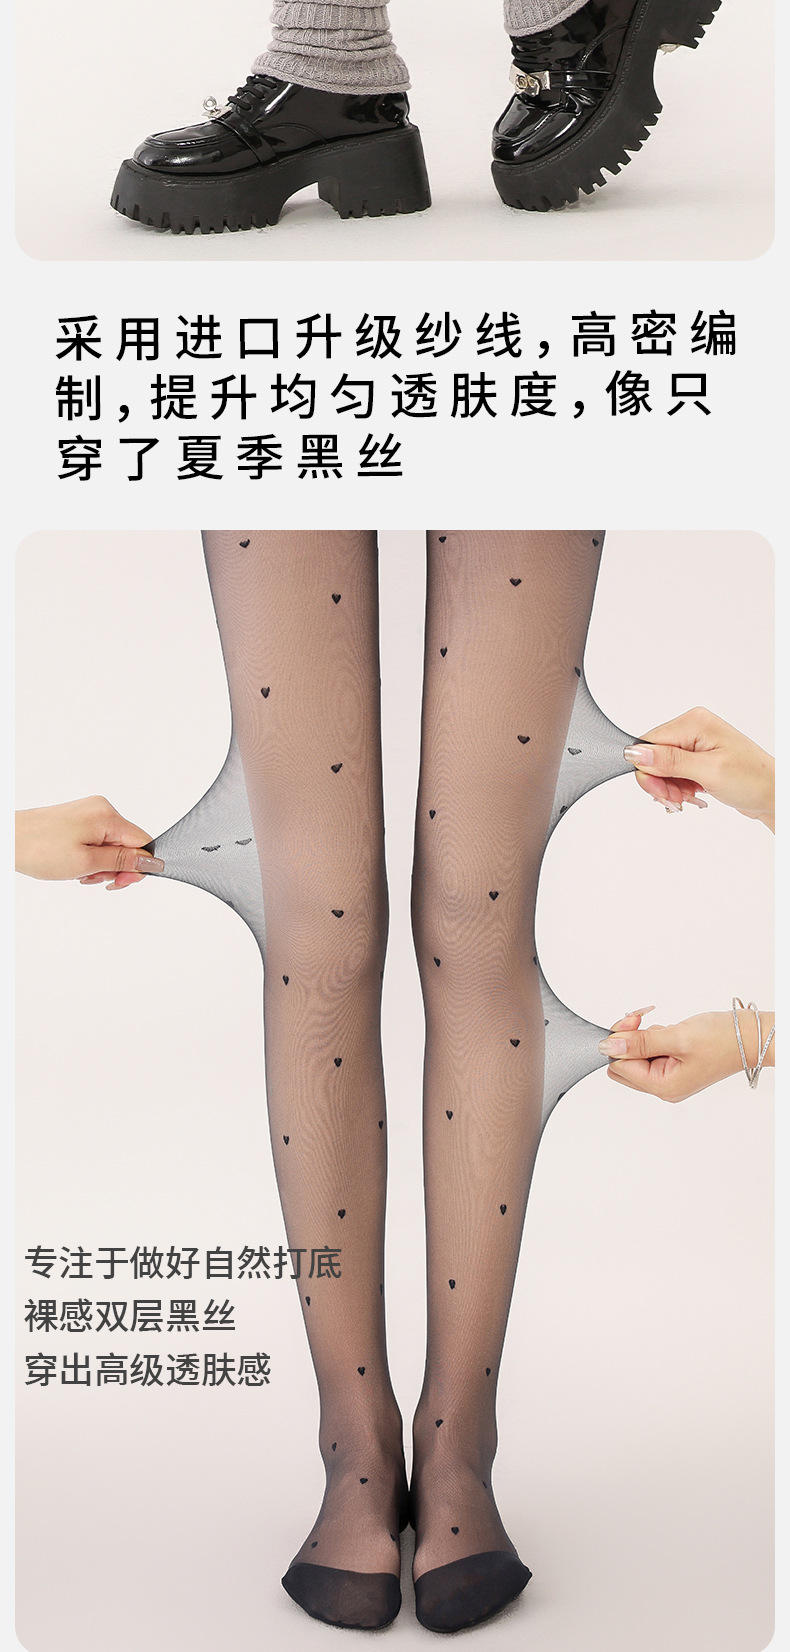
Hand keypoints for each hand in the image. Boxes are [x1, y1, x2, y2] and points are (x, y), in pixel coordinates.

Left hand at [15, 797, 163, 889]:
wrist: (8, 839)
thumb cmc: (39, 849)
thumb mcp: (86, 862)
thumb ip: (122, 861)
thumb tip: (151, 861)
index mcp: (107, 816)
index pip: (143, 842)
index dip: (137, 867)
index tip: (119, 882)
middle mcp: (101, 809)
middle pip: (128, 844)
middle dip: (116, 867)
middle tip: (94, 879)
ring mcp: (89, 812)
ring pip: (112, 845)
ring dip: (101, 864)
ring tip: (79, 872)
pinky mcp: (79, 818)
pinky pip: (98, 840)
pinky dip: (91, 856)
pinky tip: (75, 865)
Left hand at [598, 1008, 774, 1101]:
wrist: (750, 1036)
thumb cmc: (723, 1040)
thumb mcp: (677, 1037)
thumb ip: (641, 1042)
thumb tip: (609, 1045)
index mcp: (663, 1086)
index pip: (619, 1066)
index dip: (621, 1041)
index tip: (633, 1021)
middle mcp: (664, 1086)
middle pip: (623, 1063)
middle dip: (626, 1038)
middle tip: (639, 1019)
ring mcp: (668, 1076)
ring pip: (635, 1055)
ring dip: (640, 1035)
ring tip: (661, 1024)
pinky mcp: (673, 1064)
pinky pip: (649, 1050)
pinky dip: (651, 1035)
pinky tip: (666, 1029)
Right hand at [623, 708, 773, 829]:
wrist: (773, 793)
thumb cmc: (751, 779)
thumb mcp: (708, 771)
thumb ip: (670, 761)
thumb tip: (636, 753)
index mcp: (694, 722)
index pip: (649, 743)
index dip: (649, 772)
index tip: (662, 793)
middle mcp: (693, 727)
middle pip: (653, 756)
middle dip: (661, 782)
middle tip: (677, 799)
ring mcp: (695, 742)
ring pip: (661, 767)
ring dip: (670, 788)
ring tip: (690, 798)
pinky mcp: (698, 756)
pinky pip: (673, 771)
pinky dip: (678, 787)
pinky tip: (692, 794)